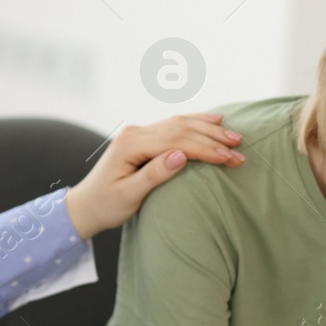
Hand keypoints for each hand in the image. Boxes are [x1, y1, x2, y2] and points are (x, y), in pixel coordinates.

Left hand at [63, 113, 244, 239]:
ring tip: (233, 135)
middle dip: (213, 139)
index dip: (206, 149)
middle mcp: (135, 132)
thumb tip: (180, 155)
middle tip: (240, 150)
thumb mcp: (128, 196)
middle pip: (181, 129)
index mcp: (130, 144)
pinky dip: (196, 122)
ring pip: (180, 123)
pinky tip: (213, 119)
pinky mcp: (143, 137)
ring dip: (208, 128)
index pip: (176, 141)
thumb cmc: (105, 206)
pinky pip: (174, 125)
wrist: (85, 205)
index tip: (230, 159)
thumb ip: (153, 175)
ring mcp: (139, 132)